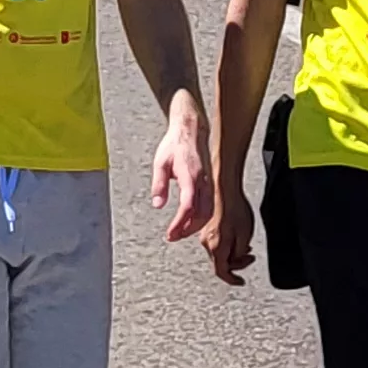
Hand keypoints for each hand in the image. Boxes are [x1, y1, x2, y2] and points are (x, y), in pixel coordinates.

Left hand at [149, 106, 209, 243]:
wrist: (191, 131)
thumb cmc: (175, 145)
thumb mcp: (160, 163)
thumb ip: (159, 185)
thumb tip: (158, 205)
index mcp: (190, 176)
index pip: (187, 206)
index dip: (179, 223)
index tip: (170, 233)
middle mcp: (203, 182)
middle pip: (201, 214)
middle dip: (187, 229)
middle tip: (173, 236)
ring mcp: (209, 183)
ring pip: (208, 212)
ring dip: (195, 226)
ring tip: (180, 232)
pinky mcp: (210, 184)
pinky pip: (210, 206)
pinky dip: (201, 218)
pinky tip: (190, 221)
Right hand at [204, 189, 255, 285]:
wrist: (226, 192)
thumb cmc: (236, 211)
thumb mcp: (244, 236)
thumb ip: (240, 253)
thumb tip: (237, 259)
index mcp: (217, 248)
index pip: (222, 272)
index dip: (232, 279)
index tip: (241, 282)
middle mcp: (208, 244)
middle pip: (221, 263)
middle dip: (237, 263)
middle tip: (250, 258)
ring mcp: (206, 236)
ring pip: (219, 254)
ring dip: (233, 254)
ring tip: (246, 247)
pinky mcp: (207, 229)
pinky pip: (217, 244)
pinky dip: (228, 246)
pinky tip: (237, 239)